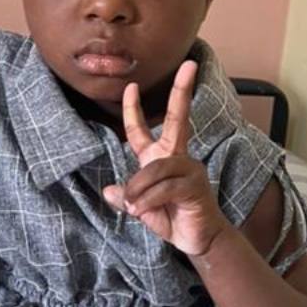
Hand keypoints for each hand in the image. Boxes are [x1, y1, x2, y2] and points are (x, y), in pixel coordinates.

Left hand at [102, 60, 229, 255]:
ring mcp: (189, 169)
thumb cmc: (173, 219)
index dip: (133, 109)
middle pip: (177, 119)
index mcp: (161, 159)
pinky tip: (141, 209)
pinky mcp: (194, 185)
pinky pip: (165, 187)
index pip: (143, 130)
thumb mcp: (142, 209)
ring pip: (156, 168)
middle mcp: (177, 157)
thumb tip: (109, 191)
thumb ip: (128, 198)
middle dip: (181, 92)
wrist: (197, 240)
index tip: (130, 86)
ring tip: (134, 206)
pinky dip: (149, 199)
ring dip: (140, 188)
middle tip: (188, 66)